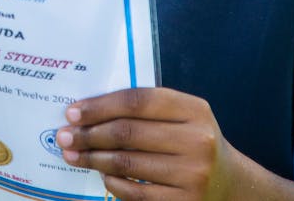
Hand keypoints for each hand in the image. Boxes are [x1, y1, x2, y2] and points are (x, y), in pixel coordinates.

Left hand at [56, 88, 238, 199]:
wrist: (230, 183)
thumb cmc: (192, 142)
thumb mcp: (182, 117)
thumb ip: (145, 110)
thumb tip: (87, 113)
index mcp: (194, 110)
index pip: (138, 101)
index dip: (100, 106)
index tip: (72, 112)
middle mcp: (197, 141)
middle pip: (128, 132)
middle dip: (89, 134)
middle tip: (63, 135)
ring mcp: (192, 175)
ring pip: (127, 163)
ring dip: (93, 158)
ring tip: (73, 154)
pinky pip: (135, 192)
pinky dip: (112, 182)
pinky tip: (101, 175)